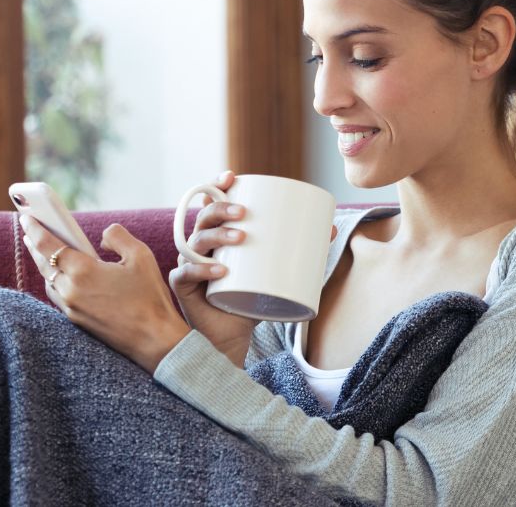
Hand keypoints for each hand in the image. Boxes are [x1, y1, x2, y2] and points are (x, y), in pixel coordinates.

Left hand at [20, 215, 191, 373]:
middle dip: (35, 245)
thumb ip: (117, 236)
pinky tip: (62, 277)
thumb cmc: (149, 297)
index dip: (35, 229)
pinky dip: (55, 282)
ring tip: (44, 252)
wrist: (154, 340)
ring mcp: (72, 308)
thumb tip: (102, 237)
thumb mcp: (140, 255)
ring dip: (44, 265)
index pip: (48, 245)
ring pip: (49, 281)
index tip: (26, 218)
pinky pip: (58, 296)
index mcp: (83, 271)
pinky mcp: (77, 321)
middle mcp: (71, 290)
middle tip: (30, 231)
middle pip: (44, 263)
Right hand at [169, 170, 338, 365]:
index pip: (210, 204)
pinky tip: (219, 270)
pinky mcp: (183, 288)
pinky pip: (185, 274)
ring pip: (195, 242)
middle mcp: (199, 247)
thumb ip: (299, 253)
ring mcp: (188, 265)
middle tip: (245, 213)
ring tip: (240, 238)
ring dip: (216, 235)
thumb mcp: (276, 274)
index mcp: (217, 235)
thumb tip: (332, 230)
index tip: (231, 177)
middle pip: (203, 218)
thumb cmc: (251, 301)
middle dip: (221, 209)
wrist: (232, 338)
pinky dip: (201, 271)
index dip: (216, 186)